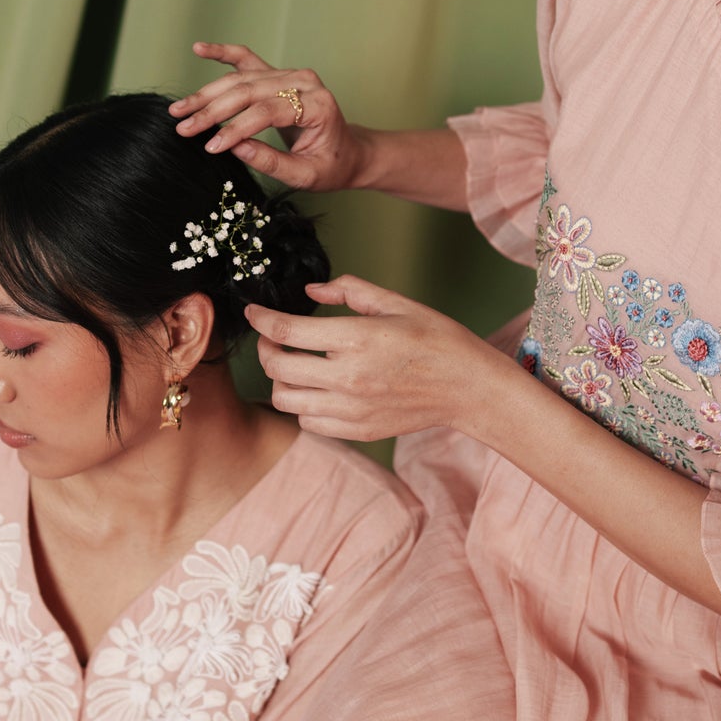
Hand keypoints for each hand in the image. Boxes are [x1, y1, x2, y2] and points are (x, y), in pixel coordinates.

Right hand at [170, 43, 367, 191]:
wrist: (349, 152)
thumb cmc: (331, 166)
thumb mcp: (306, 175)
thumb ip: (271, 163)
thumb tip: (234, 148)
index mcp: (317, 105)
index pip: (267, 111)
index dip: (235, 128)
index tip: (210, 146)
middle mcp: (304, 82)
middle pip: (250, 90)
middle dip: (212, 110)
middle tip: (183, 127)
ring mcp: (290, 74)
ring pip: (242, 78)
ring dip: (207, 93)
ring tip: (180, 110)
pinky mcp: (278, 74)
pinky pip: (247, 59)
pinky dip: (222, 53)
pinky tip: (199, 49)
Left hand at [246, 275, 510, 440]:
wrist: (467, 387)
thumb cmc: (436, 339)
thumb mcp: (396, 302)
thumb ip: (349, 291)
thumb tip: (312, 291)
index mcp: (358, 338)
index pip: (287, 330)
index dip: (261, 319)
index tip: (253, 312)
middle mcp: (349, 377)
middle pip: (278, 368)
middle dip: (266, 350)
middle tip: (273, 339)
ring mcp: (352, 409)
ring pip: (287, 400)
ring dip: (281, 380)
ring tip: (294, 365)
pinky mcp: (358, 430)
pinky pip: (309, 423)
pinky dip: (303, 406)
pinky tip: (317, 390)